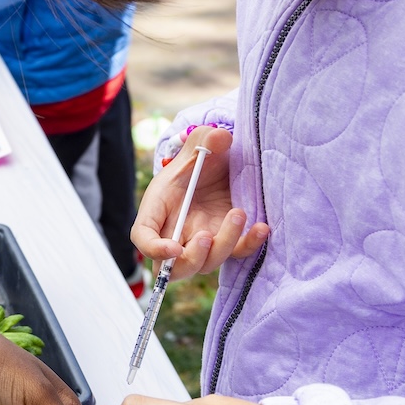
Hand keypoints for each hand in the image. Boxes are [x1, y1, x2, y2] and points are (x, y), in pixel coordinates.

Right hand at [132, 125, 267, 276]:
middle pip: (174, 267)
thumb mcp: (199, 143)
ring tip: (237, 213)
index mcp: (158, 210)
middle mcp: (177, 232)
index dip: (154, 249)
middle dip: (190, 259)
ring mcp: (202, 241)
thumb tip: (220, 138)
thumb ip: (206, 138)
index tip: (173, 249)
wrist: (222, 163)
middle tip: (206, 237)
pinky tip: (261, 227)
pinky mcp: (227, 241)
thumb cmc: (201, 157)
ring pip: (207, 264)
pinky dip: (249, 245)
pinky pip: (237, 254)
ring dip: (223, 246)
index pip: (144, 238)